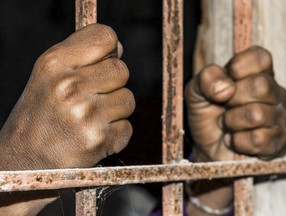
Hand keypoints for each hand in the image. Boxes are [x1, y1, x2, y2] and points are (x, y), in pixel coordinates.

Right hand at [0, 24, 134, 169]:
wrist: (25, 161)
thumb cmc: (40, 115)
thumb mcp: (48, 75)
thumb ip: (82, 55)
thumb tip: (119, 47)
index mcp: (55, 64)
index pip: (105, 37)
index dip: (110, 48)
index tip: (103, 61)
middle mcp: (69, 87)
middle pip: (121, 70)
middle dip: (112, 84)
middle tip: (91, 97)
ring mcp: (86, 114)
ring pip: (128, 99)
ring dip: (115, 110)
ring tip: (89, 118)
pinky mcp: (99, 140)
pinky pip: (127, 127)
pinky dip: (115, 133)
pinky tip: (92, 136)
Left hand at [185, 46, 285, 160]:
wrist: (206, 147)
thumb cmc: (206, 115)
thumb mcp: (196, 91)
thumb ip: (206, 78)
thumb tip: (226, 87)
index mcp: (257, 74)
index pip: (260, 57)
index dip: (237, 69)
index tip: (224, 83)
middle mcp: (274, 93)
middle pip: (260, 85)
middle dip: (231, 100)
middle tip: (225, 107)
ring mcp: (280, 118)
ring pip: (256, 114)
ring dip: (231, 122)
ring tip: (228, 125)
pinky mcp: (278, 143)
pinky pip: (257, 139)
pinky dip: (237, 142)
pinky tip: (235, 140)